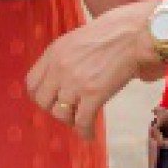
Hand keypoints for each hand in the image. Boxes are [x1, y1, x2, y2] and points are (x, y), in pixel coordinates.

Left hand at [24, 0, 166, 139]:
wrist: (135, 34)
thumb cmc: (114, 32)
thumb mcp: (79, 40)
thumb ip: (67, 58)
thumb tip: (67, 78)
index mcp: (54, 52)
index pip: (32, 83)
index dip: (41, 96)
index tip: (52, 101)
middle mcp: (59, 67)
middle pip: (42, 101)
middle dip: (53, 109)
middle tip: (68, 111)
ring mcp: (75, 81)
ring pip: (60, 114)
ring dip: (70, 121)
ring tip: (81, 121)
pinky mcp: (93, 94)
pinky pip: (81, 121)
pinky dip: (85, 132)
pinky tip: (90, 135)